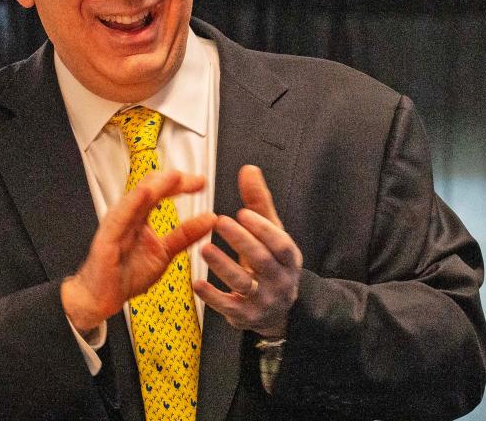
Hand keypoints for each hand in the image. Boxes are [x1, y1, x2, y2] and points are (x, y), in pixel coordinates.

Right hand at [61, 170, 214, 333]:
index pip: (161, 191)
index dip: (181, 184)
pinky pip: (121, 216)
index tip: (202, 182)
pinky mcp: (107, 236)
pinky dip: (133, 202)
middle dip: (174, 181)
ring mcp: (117, 223)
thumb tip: (209, 219)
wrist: (101, 298)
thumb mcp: (164, 253)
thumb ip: (184, 235)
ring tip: (176, 177)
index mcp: (140, 216)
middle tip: (197, 180)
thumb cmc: (126, 275)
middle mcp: (128, 215)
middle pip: (151, 188)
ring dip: (156, 185)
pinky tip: (146, 192)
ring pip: (137, 197)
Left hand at [193, 165, 302, 337]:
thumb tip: (249, 169)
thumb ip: (259, 202)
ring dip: (223, 266)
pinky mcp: (244, 316)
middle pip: (263, 262)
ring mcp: (263, 302)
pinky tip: (196, 282)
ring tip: (204, 248)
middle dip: (242, 242)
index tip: (243, 212)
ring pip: (244, 284)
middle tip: (220, 222)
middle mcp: (280, 282)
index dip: (263, 229)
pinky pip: (227, 307)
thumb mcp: (270, 233)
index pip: (281, 244)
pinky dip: (212, 296)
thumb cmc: (270, 262)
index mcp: (289, 259)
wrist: (277, 310)